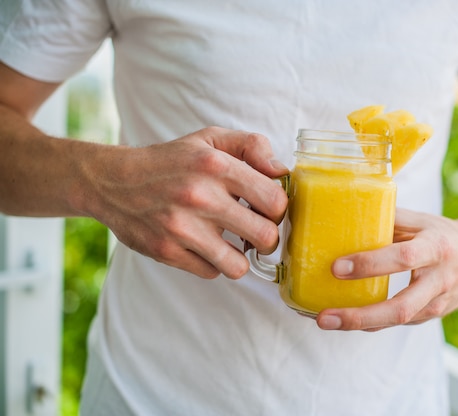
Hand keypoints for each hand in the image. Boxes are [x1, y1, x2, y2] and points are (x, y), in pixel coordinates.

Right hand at [83, 127, 288, 278]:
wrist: (113, 181)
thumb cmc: (172, 161)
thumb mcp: (210, 138)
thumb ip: (252, 146)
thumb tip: (282, 171)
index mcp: (215, 165)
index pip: (275, 200)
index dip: (278, 208)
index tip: (268, 208)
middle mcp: (199, 196)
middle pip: (266, 236)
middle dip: (268, 237)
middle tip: (257, 231)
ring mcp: (181, 228)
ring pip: (239, 265)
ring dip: (241, 257)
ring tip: (233, 244)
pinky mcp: (166, 252)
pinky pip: (211, 273)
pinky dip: (213, 263)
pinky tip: (204, 246)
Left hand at [316, 208, 457, 330]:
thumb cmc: (444, 234)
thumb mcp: (421, 220)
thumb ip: (388, 218)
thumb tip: (345, 214)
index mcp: (436, 248)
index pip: (403, 258)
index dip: (370, 264)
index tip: (337, 267)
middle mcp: (439, 280)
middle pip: (400, 308)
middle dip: (360, 315)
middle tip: (325, 316)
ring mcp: (437, 303)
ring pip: (397, 321)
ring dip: (359, 323)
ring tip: (325, 320)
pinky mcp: (432, 316)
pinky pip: (397, 323)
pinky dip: (370, 322)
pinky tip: (344, 318)